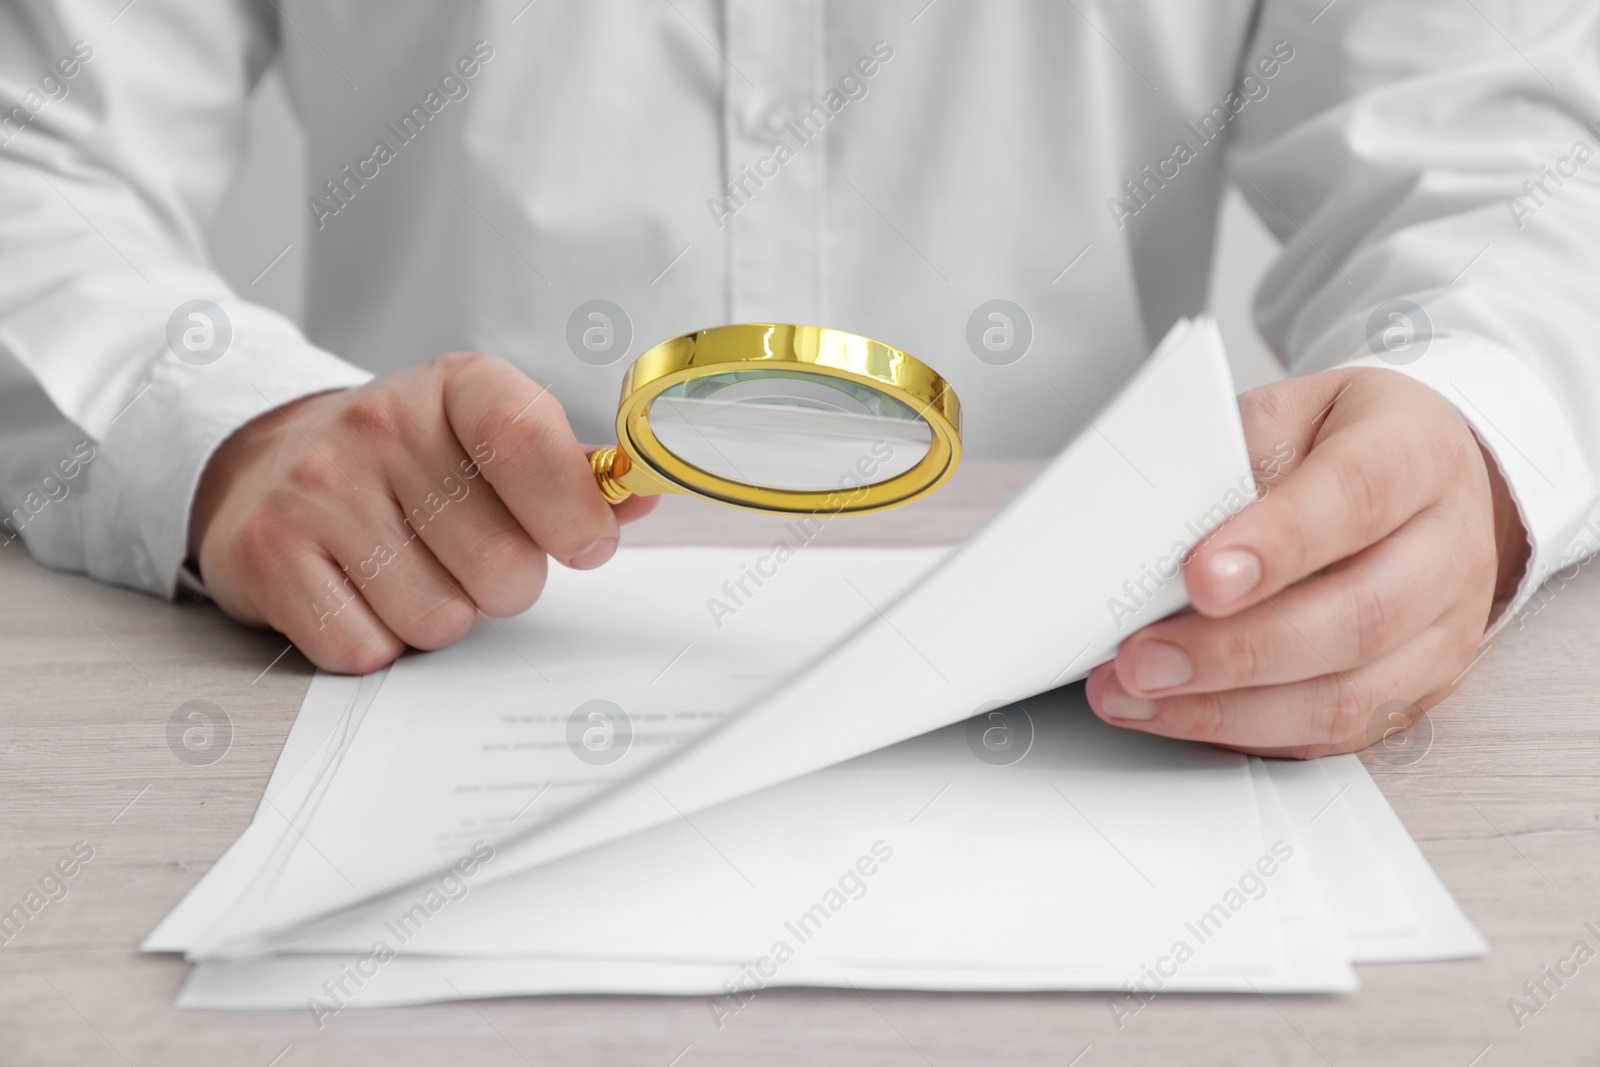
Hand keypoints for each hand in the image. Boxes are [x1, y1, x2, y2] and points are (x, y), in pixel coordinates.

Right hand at [189, 352, 656, 672]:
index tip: (588, 545)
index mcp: (457, 387)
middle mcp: (380, 424)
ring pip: (439, 619)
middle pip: (501, 565)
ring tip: (411, 570)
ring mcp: (316, 487)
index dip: (573, 510)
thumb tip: (644, 494)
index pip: (528, 439)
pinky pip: (366, 648)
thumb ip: (572, 472)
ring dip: (440, 616)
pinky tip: (360, 593)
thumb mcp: (490, 441)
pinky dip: (376, 642)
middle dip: (504, 585)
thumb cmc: (410, 466)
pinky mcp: (267, 553)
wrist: (269, 468)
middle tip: (470, 558)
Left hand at [1086, 367, 1528, 757]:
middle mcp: (1447, 547)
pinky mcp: (1422, 690)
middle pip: (1358, 617)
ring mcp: (1445, 629)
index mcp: (1417, 456)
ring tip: (1143, 697)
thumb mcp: (1292, 413)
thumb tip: (1155, 529)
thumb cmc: (1349, 443)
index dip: (1278, 545)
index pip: (1356, 499)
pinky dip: (1250, 732)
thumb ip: (1233, 460)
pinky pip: (1337, 733)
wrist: (1429, 484)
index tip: (1201, 578)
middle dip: (1237, 650)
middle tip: (1147, 659)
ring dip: (1231, 709)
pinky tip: (1183, 717)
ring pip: (1350, 695)